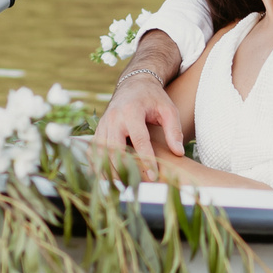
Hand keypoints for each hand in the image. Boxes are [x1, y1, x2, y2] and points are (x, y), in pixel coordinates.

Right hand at [96, 37, 184, 177]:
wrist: (134, 84)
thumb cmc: (154, 98)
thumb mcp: (168, 109)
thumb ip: (174, 130)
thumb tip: (178, 153)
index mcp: (131, 111)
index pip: (139, 140)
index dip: (145, 160)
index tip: (153, 177)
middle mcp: (113, 117)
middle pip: (114, 149)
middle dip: (123, 169)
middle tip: (133, 188)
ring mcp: (103, 124)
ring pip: (101, 152)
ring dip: (109, 171)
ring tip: (120, 189)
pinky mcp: (98, 130)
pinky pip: (93, 151)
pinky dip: (97, 165)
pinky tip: (105, 179)